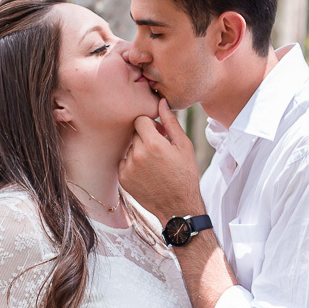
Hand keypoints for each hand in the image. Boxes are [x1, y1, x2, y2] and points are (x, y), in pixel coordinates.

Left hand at [119, 98, 205, 221]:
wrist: (178, 206)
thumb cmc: (185, 174)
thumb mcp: (184, 146)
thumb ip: (170, 122)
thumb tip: (161, 102)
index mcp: (153, 143)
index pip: (139, 120)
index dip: (150, 124)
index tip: (159, 133)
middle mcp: (137, 154)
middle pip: (134, 133)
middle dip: (145, 137)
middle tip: (159, 150)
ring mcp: (128, 168)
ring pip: (129, 148)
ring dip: (139, 151)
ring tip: (154, 164)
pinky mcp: (123, 179)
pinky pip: (124, 162)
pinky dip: (133, 164)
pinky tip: (146, 173)